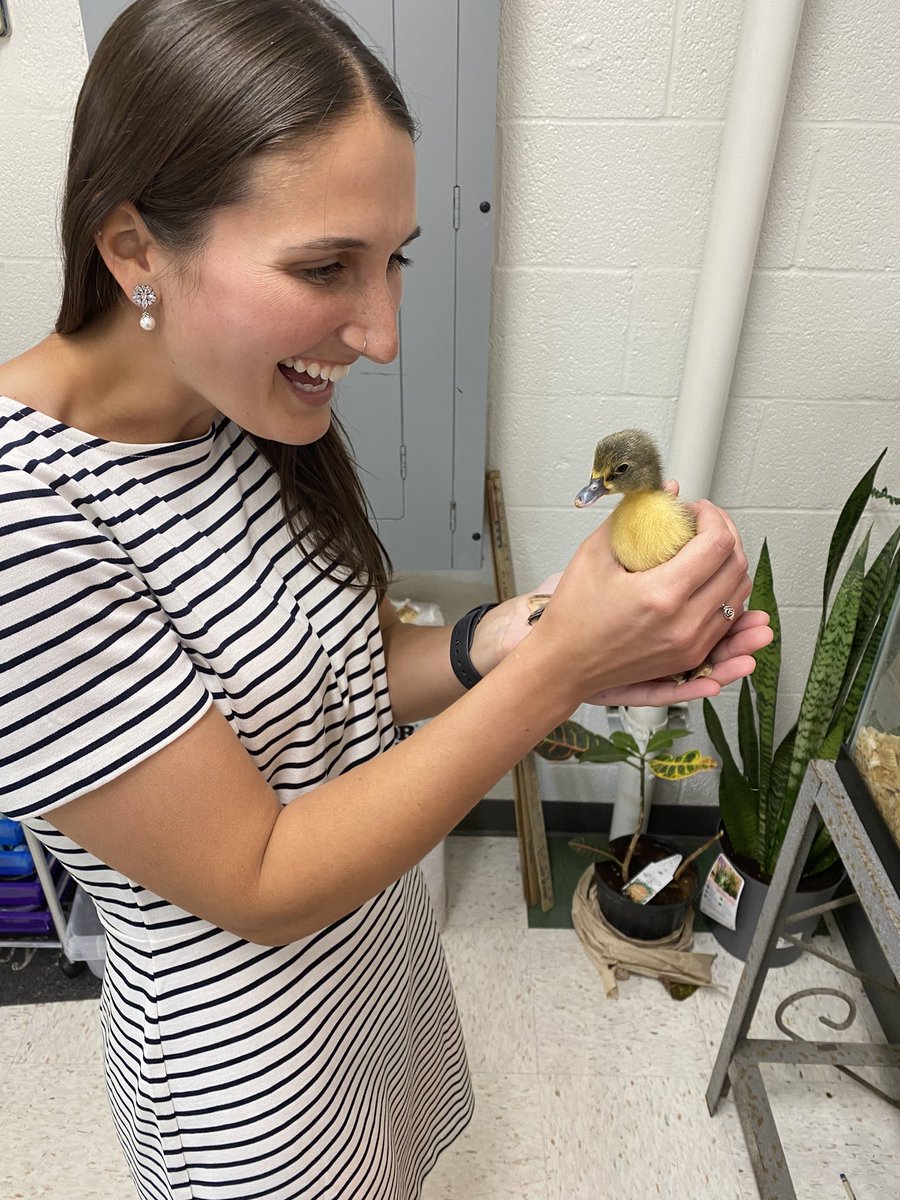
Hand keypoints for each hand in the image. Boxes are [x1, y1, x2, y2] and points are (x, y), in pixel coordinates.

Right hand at [475, 493, 764, 703]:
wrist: (564, 665)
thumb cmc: (573, 614)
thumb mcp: (594, 554)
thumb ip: (632, 516)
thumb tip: (666, 490)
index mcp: (661, 595)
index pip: (717, 544)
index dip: (714, 517)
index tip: (697, 510)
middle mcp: (684, 623)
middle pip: (736, 566)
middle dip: (727, 534)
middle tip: (705, 524)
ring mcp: (691, 644)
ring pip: (739, 594)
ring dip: (730, 564)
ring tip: (707, 550)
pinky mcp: (690, 656)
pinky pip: (727, 619)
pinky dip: (725, 593)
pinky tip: (704, 580)